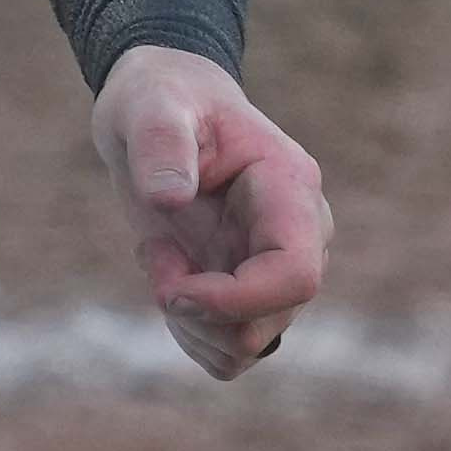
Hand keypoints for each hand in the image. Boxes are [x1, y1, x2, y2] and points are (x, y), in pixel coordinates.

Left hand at [92, 47, 326, 378]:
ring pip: (247, 345)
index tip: (171, 288)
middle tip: (155, 255)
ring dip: (189, 323)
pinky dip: (189, 332)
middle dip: (197, 312)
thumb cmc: (162, 100)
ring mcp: (278, 267)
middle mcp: (300, 235)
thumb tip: (169, 199)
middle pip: (268, 320)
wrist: (161, 109)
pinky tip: (169, 275)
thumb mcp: (149, 107)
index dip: (234, 301)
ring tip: (161, 257)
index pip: (296, 275)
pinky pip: (230, 350)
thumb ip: (160, 143)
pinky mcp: (252, 291)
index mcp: (290, 189)